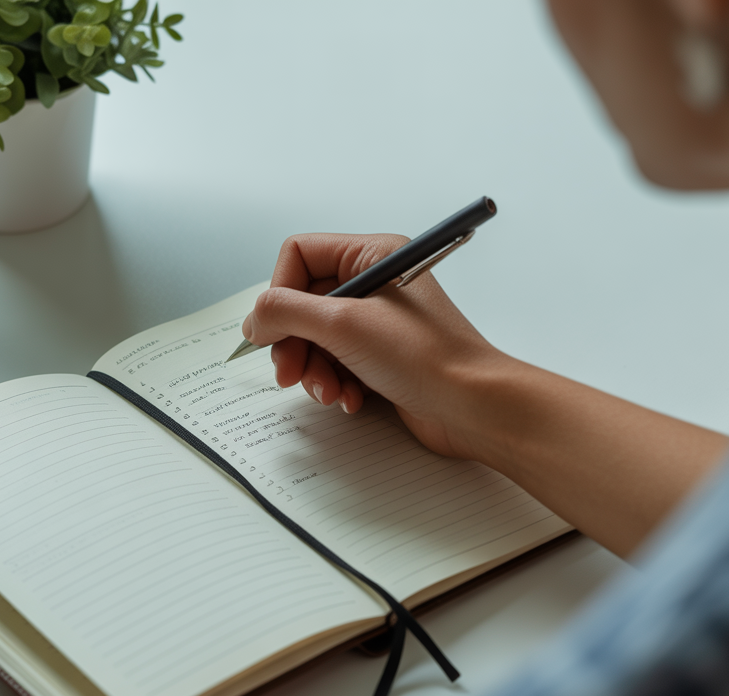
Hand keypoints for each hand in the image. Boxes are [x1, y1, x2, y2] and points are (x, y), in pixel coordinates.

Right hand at [241, 233, 512, 460]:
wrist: (473, 407)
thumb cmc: (426, 357)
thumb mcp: (343, 325)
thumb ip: (286, 312)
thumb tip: (254, 319)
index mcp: (372, 255)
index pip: (299, 256)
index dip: (278, 294)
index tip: (271, 332)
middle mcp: (374, 283)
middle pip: (302, 303)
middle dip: (293, 343)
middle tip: (290, 373)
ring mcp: (378, 322)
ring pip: (316, 338)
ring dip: (314, 370)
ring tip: (329, 391)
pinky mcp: (382, 357)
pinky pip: (336, 364)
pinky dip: (335, 384)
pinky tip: (351, 400)